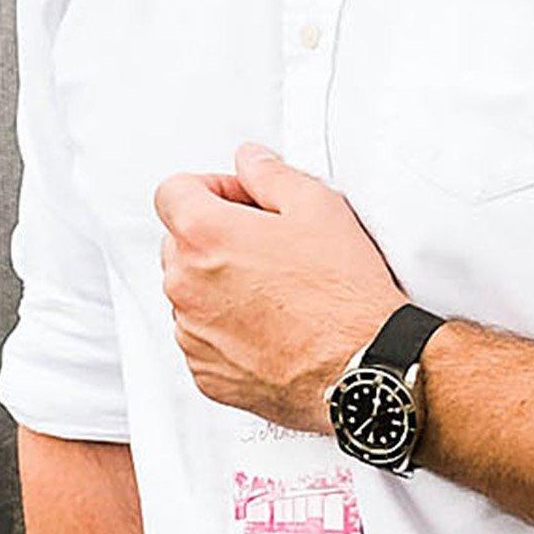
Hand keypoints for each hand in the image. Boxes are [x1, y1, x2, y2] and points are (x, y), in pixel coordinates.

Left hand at [155, 144, 407, 433]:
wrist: (360, 367)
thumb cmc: (343, 296)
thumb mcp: (319, 208)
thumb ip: (271, 174)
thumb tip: (250, 161)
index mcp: (204, 236)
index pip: (172, 193)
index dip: (210, 189)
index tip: (239, 202)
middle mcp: (185, 285)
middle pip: (178, 243)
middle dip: (215, 238)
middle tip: (268, 246)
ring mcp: (191, 333)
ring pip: (190, 294)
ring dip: (219, 286)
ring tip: (275, 292)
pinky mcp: (205, 372)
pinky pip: (203, 339)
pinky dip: (227, 330)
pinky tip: (272, 327)